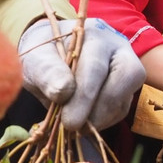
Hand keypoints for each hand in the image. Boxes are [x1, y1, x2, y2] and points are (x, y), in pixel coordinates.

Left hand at [19, 18, 145, 130]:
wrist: (50, 55)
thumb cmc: (42, 55)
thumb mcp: (35, 59)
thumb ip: (47, 72)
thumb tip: (63, 92)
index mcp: (93, 34)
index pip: (96, 66)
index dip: (85, 95)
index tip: (68, 120)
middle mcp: (117, 48)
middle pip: (127, 76)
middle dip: (101, 107)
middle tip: (75, 127)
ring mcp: (126, 67)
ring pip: (127, 95)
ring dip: (102, 118)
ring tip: (76, 127)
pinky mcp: (126, 88)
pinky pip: (122, 108)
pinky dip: (103, 121)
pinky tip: (84, 122)